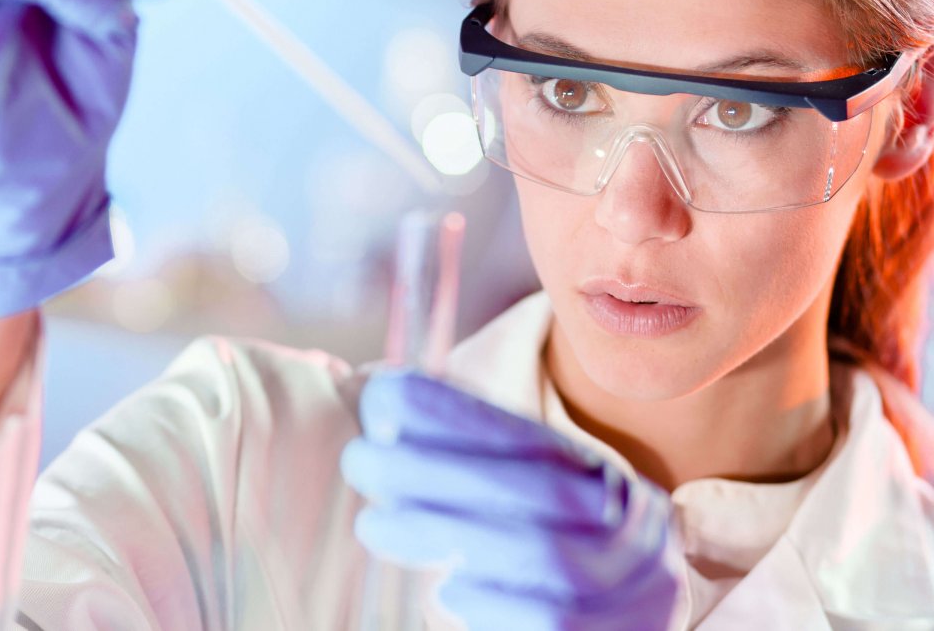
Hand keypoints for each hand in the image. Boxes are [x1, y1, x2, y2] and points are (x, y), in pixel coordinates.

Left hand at [341, 369, 683, 630]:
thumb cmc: (544, 573)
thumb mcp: (514, 509)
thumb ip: (468, 462)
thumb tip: (382, 393)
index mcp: (602, 477)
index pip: (533, 433)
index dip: (462, 414)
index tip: (387, 396)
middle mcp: (634, 520)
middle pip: (538, 486)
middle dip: (439, 469)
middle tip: (359, 459)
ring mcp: (642, 582)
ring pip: (545, 550)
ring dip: (451, 532)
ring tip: (378, 523)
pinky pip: (556, 617)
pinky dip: (494, 603)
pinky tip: (446, 590)